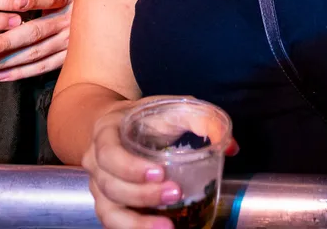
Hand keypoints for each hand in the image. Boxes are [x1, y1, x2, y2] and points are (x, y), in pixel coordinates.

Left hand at [0, 0, 74, 81]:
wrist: (100, 17)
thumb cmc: (70, 0)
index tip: (14, 3)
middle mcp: (71, 19)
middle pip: (36, 31)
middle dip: (6, 42)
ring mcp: (72, 40)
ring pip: (36, 52)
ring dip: (7, 61)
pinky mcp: (70, 57)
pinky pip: (43, 67)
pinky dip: (21, 72)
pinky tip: (0, 74)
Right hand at [83, 97, 215, 228]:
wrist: (120, 125)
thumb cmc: (148, 118)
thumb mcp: (172, 108)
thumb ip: (202, 120)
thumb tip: (231, 147)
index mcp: (106, 133)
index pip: (109, 154)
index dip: (131, 167)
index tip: (160, 172)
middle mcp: (96, 162)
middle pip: (110, 186)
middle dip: (142, 196)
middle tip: (175, 194)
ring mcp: (99, 186)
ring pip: (109, 212)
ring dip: (137, 223)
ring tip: (167, 227)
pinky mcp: (108, 204)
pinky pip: (114, 223)